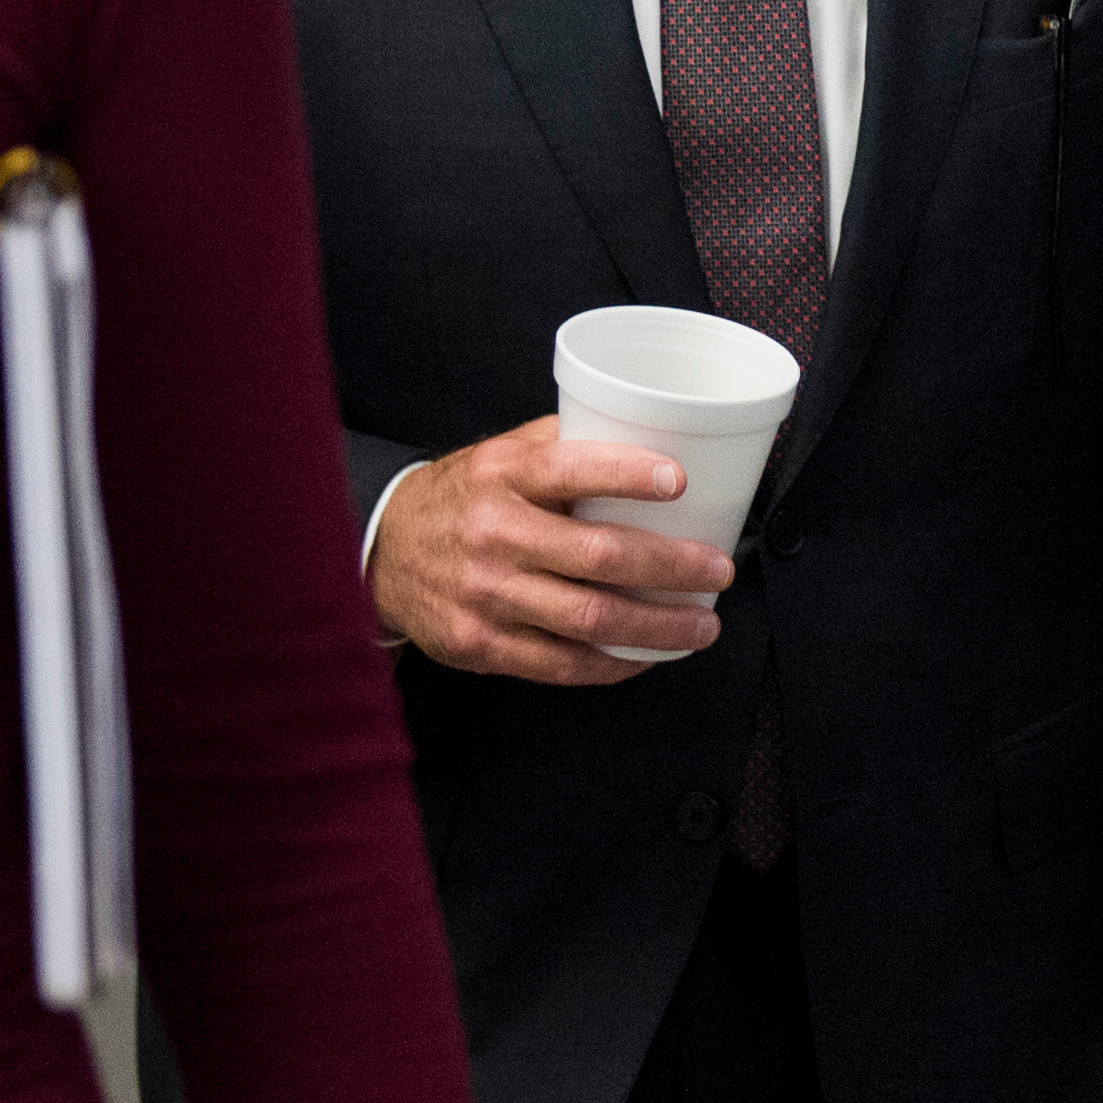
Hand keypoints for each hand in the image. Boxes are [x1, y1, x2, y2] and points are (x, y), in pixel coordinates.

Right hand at [367, 416, 737, 682]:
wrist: (383, 556)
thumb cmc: (461, 499)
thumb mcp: (498, 456)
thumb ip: (563, 446)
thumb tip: (649, 438)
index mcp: (501, 476)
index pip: (570, 471)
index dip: (627, 475)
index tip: (679, 480)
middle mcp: (494, 535)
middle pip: (598, 557)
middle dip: (671, 568)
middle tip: (718, 570)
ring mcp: (487, 596)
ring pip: (590, 621)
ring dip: (658, 627)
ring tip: (701, 625)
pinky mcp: (482, 645)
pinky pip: (563, 664)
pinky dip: (614, 664)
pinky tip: (647, 655)